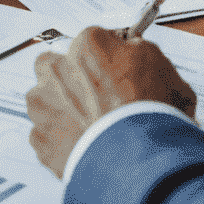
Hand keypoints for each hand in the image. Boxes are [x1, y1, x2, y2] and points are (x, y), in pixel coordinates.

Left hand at [25, 27, 196, 177]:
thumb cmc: (150, 116)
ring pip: (46, 99)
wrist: (138, 163)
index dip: (107, 57)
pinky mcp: (41, 140)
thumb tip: (135, 52)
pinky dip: (59, 140)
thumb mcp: (162, 66)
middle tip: (97, 96)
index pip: (93, 40)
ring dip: (61, 109)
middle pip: (58, 64)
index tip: (114, 69)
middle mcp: (58, 70)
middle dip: (73, 78)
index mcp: (87, 46)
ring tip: (89, 125)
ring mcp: (46, 106)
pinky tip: (82, 145)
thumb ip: (138, 52)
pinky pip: (45, 134)